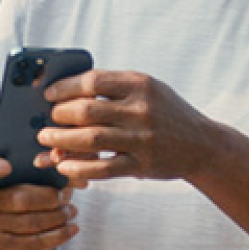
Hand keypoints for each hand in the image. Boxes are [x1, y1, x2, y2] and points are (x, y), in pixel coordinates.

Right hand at [0, 153, 80, 249]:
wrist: (19, 223)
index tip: (7, 166)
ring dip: (57, 218)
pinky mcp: (3, 245)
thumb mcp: (31, 173)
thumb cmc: (29, 188)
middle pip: (18, 200)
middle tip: (67, 195)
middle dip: (49, 198)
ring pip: (30, 223)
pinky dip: (58, 236)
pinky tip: (71, 229)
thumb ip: (45, 165)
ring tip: (72, 211)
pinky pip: (34, 243)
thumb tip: (64, 161)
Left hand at [38, 70, 208, 182]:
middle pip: (87, 110)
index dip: (65, 87)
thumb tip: (68, 92)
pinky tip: (63, 165)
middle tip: (47, 119)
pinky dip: (79, 167)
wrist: (203, 145)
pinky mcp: (142, 165)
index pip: (93, 81)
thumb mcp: (148, 90)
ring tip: (46, 139)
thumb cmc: (166, 113)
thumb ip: (114, 88)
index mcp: (140, 85)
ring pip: (91, 139)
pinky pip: (103, 168)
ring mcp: (142, 139)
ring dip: (62, 139)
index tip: (49, 94)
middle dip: (59, 114)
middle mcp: (141, 110)